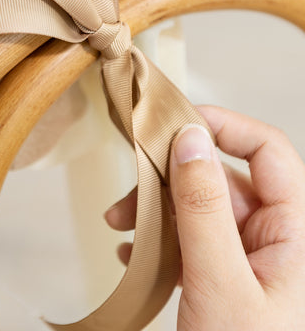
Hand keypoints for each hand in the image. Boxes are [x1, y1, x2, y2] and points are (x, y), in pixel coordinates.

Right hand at [105, 106, 304, 329]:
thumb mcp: (221, 283)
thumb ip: (204, 207)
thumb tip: (190, 137)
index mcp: (297, 230)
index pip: (268, 150)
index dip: (224, 126)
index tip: (173, 122)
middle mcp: (277, 237)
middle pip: (223, 178)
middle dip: (171, 179)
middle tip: (129, 191)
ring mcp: (251, 259)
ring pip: (202, 209)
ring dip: (159, 211)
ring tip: (120, 226)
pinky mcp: (227, 277)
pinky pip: (194, 240)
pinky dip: (162, 239)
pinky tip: (134, 252)